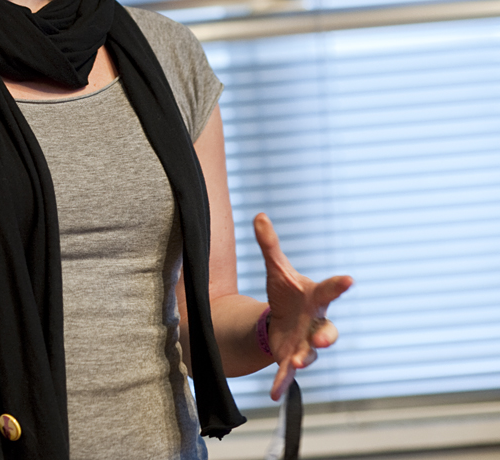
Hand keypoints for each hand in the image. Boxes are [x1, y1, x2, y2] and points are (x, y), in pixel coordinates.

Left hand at [253, 214, 352, 400]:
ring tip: (293, 363)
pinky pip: (288, 374)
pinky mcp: (290, 359)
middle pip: (328, 331)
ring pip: (310, 354)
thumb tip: (259, 215)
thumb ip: (269, 245)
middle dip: (328, 335)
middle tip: (325, 338)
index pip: (330, 290)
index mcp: (315, 298)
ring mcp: (305, 344)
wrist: (282, 319)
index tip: (349, 279)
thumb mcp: (276, 269)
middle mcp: (316, 323)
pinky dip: (281, 383)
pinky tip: (274, 393)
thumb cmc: (287, 293)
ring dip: (303, 359)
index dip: (339, 285)